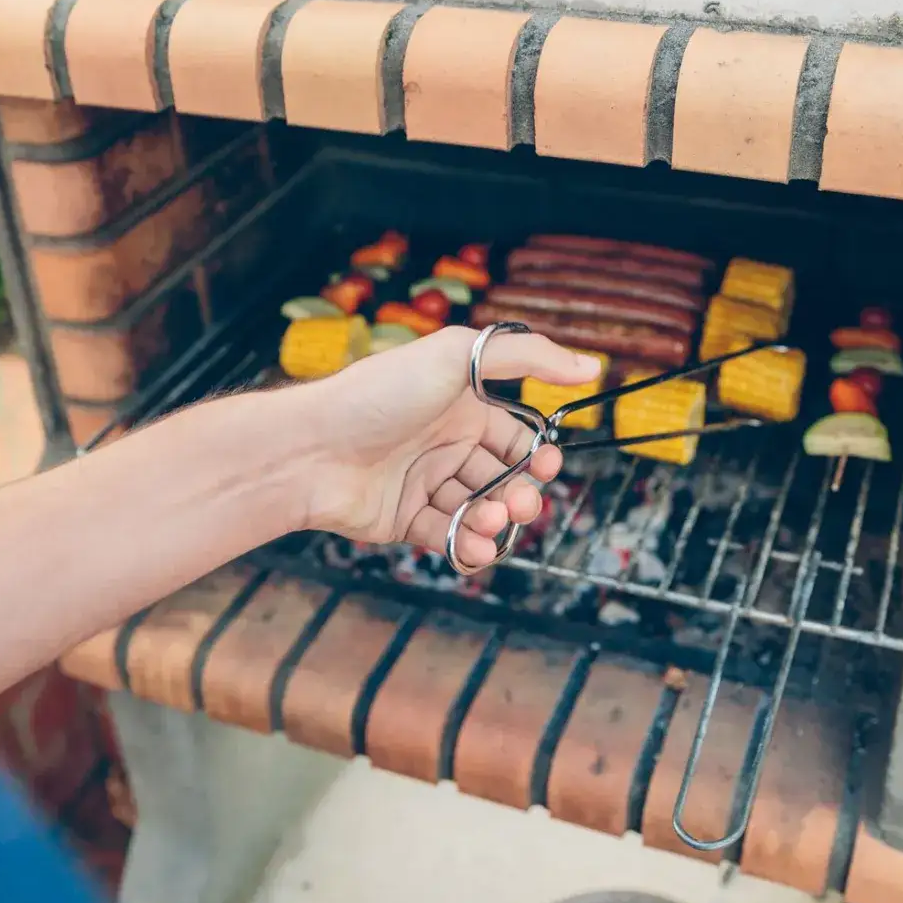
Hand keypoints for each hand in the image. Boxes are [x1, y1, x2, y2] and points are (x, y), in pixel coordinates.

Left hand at [304, 326, 601, 567]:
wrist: (310, 448)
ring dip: (495, 522)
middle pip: (501, 477)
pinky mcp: (402, 521)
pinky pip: (447, 536)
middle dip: (520, 495)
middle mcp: (442, 444)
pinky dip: (467, 544)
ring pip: (477, 510)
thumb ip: (528, 356)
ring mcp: (422, 483)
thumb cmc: (380, 393)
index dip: (536, 455)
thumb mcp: (457, 355)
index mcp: (459, 405)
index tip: (546, 468)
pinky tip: (476, 546)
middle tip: (524, 506)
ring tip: (491, 523)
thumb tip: (592, 364)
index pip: (515, 435)